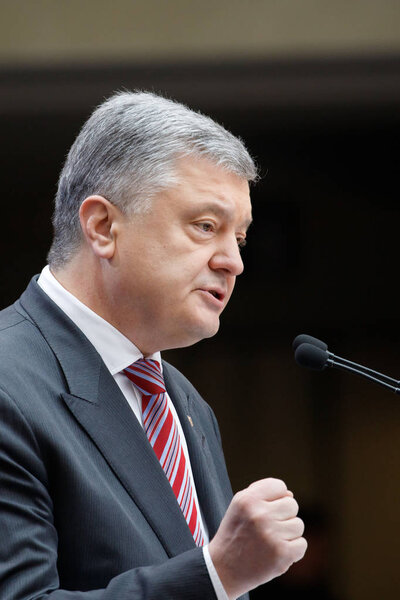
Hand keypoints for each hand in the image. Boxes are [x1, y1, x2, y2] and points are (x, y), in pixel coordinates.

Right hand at [208, 478, 306, 598]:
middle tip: (268, 527)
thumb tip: (290, 494)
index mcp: (248, 499)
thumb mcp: (239, 506)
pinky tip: (277, 552)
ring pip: (298, 525)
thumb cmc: (235, 533)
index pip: (279, 486)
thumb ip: (262, 494)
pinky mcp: (282, 554)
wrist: (224, 569)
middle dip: (283, 515)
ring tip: (271, 541)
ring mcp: (272, 535)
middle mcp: (260, 515)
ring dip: (288, 533)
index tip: (267, 508)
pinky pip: (302, 544)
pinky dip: (293, 550)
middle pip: (292, 504)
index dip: (276, 497)